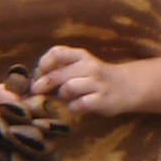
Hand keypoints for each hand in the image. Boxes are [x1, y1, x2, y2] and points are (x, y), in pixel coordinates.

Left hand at [32, 48, 151, 117]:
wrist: (126, 87)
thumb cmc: (95, 78)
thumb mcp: (80, 67)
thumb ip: (60, 70)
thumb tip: (35, 82)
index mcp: (81, 55)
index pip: (57, 52)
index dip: (44, 63)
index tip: (40, 73)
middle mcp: (90, 66)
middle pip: (58, 74)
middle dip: (44, 84)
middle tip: (37, 91)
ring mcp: (97, 83)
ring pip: (68, 88)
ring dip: (62, 95)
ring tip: (67, 98)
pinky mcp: (102, 99)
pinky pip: (80, 104)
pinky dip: (74, 107)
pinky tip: (78, 106)